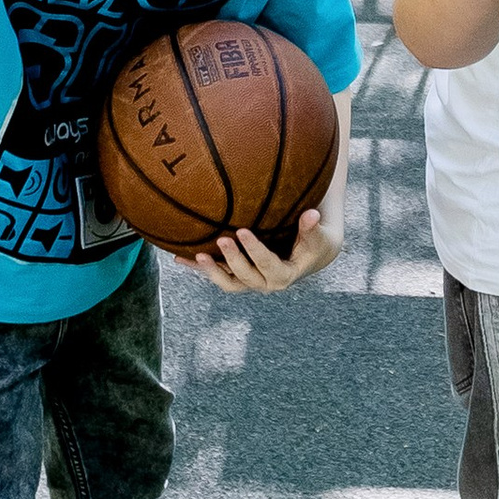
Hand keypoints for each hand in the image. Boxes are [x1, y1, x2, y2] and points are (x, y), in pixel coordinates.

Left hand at [187, 208, 341, 295]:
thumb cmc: (315, 243)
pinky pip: (216, 274)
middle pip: (244, 277)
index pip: (268, 265)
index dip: (255, 250)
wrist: (309, 256)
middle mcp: (265, 284)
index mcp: (284, 277)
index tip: (243, 231)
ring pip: (227, 282)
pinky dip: (198, 268)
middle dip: (231, 259)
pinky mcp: (237, 277)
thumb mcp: (318, 236)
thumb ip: (312, 227)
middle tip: (221, 238)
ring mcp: (249, 282)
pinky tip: (179, 258)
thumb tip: (312, 214)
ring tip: (196, 255)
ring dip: (210, 271)